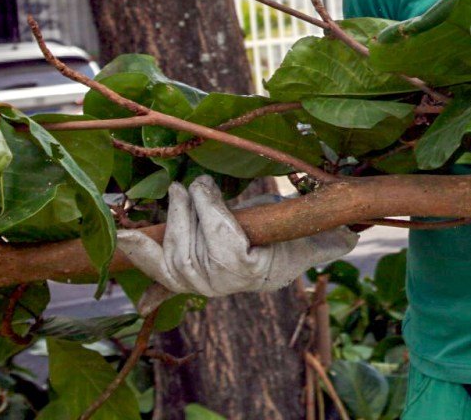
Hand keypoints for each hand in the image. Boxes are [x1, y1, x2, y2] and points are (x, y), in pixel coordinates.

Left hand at [116, 175, 357, 296]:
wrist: (273, 264)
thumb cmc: (293, 242)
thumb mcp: (313, 237)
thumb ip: (329, 238)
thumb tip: (349, 233)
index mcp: (253, 272)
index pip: (224, 247)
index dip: (209, 214)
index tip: (202, 184)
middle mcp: (221, 286)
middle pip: (192, 254)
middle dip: (185, 216)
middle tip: (187, 186)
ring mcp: (198, 286)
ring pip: (172, 260)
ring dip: (168, 225)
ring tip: (173, 195)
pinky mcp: (181, 279)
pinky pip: (155, 271)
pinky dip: (138, 252)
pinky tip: (121, 236)